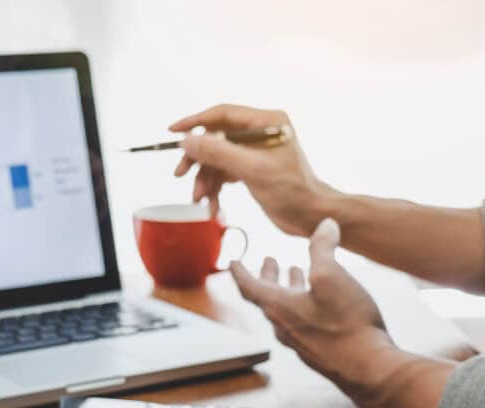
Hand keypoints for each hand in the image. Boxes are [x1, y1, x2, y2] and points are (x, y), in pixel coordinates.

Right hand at [169, 104, 333, 234]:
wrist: (311, 217)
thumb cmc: (293, 192)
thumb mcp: (254, 171)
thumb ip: (219, 154)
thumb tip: (188, 141)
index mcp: (266, 122)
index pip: (223, 114)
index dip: (196, 122)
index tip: (173, 132)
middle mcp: (260, 133)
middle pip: (216, 138)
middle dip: (198, 159)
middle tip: (181, 175)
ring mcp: (255, 152)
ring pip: (218, 159)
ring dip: (206, 180)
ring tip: (201, 200)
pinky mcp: (252, 170)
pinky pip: (225, 173)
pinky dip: (216, 188)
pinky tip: (212, 205)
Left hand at [231, 217, 409, 407]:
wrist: (369, 369)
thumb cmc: (346, 324)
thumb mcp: (332, 276)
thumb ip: (322, 248)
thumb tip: (324, 225)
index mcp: (278, 307)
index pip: (248, 286)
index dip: (239, 271)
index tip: (232, 261)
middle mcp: (284, 327)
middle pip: (267, 297)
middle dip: (267, 275)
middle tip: (268, 261)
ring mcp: (300, 342)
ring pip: (286, 310)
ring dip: (288, 288)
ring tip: (296, 272)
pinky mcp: (318, 350)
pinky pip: (302, 322)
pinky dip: (303, 304)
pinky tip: (320, 301)